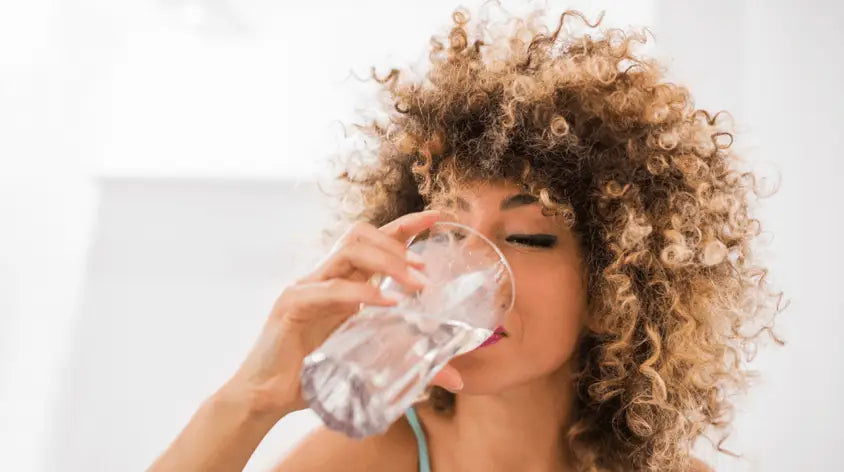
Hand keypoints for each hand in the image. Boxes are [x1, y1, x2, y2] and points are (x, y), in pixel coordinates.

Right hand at [223, 210, 462, 419]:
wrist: (268, 398)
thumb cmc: (317, 376)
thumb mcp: (371, 364)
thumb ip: (411, 363)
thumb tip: (457, 378)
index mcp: (342, 282)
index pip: (374, 241)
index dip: (405, 225)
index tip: (438, 217)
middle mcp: (325, 277)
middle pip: (360, 235)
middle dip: (398, 243)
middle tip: (427, 269)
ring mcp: (306, 287)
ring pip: (347, 251)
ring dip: (387, 262)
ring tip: (416, 284)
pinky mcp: (292, 305)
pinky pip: (331, 289)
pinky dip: (362, 293)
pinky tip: (387, 305)